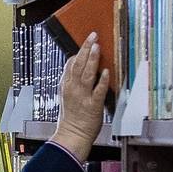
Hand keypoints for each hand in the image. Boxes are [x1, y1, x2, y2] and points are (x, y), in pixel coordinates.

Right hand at [52, 33, 109, 154]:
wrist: (72, 135)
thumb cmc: (71, 118)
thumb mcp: (67, 97)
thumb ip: (72, 83)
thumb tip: (77, 70)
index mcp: (67, 86)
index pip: (70, 65)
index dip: (78, 52)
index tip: (85, 43)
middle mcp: (74, 89)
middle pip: (78, 64)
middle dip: (85, 49)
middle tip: (92, 36)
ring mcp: (83, 96)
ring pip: (86, 74)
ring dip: (92, 59)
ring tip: (97, 47)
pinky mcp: (93, 105)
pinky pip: (98, 91)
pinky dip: (101, 80)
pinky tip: (106, 71)